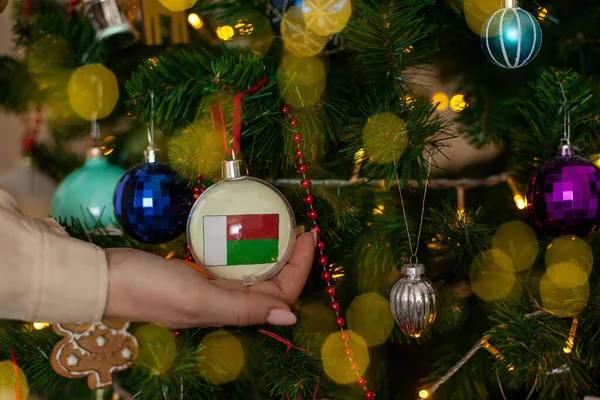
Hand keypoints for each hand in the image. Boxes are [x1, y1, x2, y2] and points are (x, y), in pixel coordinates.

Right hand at [104, 232, 315, 327]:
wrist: (104, 277)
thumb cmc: (150, 288)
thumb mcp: (198, 298)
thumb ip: (243, 308)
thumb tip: (289, 317)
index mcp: (231, 310)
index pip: (281, 293)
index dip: (301, 267)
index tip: (308, 235)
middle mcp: (226, 301)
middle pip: (273, 282)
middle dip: (293, 257)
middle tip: (299, 226)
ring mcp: (212, 287)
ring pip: (254, 272)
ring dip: (272, 252)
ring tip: (281, 226)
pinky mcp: (198, 273)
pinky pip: (232, 263)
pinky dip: (246, 249)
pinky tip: (247, 232)